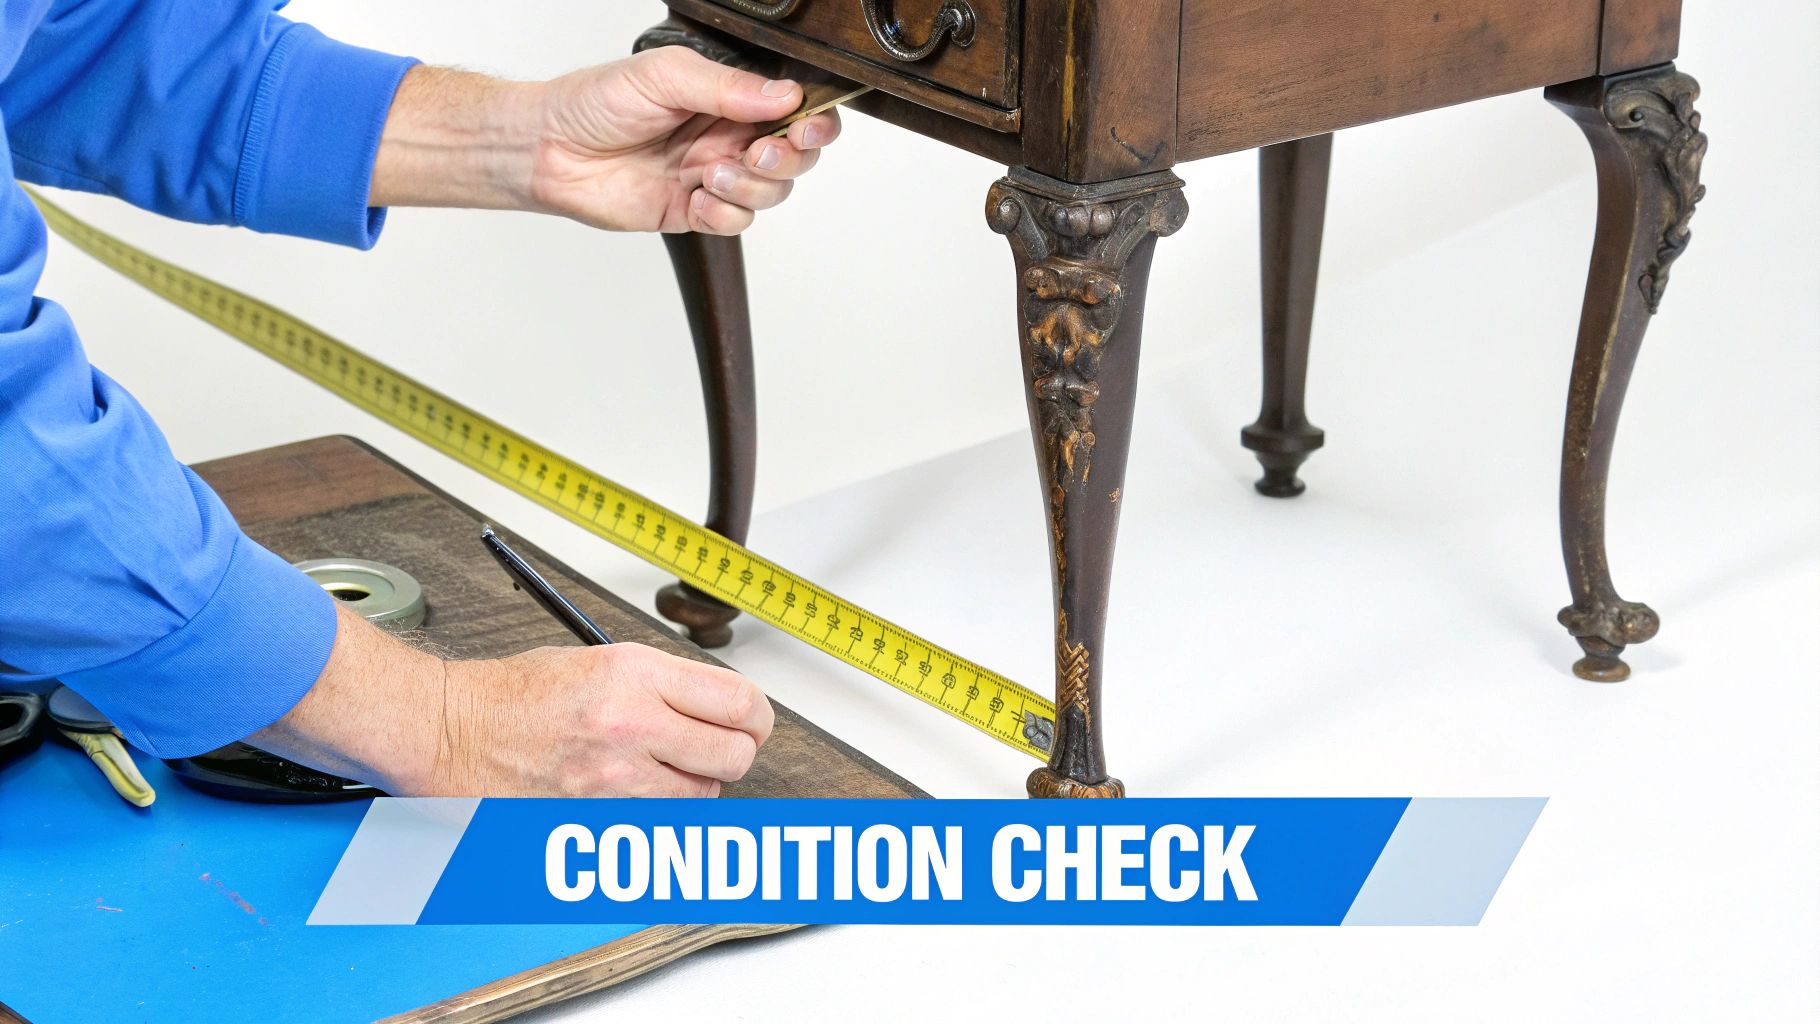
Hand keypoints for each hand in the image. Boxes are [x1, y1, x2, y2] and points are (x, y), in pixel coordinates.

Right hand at [251, 606, 773, 796]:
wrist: (446, 729)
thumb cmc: (509, 694)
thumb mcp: (597, 661)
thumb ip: (660, 683)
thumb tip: (713, 704)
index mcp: (635, 674)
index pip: (739, 701)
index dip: (757, 716)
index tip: (754, 721)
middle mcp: (632, 724)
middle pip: (735, 753)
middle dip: (737, 751)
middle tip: (723, 748)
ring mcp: (613, 778)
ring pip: (702, 794)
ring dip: (696, 784)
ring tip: (664, 768)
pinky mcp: (592, 818)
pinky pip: (657, 823)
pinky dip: (656, 814)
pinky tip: (632, 794)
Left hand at [368, 49, 842, 234]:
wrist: (549, 148)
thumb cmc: (596, 101)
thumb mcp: (666, 75)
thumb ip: (728, 87)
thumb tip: (785, 94)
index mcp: (729, 97)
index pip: (795, 110)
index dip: (814, 120)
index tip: (806, 124)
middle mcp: (728, 136)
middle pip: (795, 156)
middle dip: (788, 157)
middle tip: (760, 152)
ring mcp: (713, 176)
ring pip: (770, 193)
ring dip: (752, 187)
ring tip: (711, 172)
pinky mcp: (692, 212)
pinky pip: (735, 222)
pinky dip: (724, 214)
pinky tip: (697, 199)